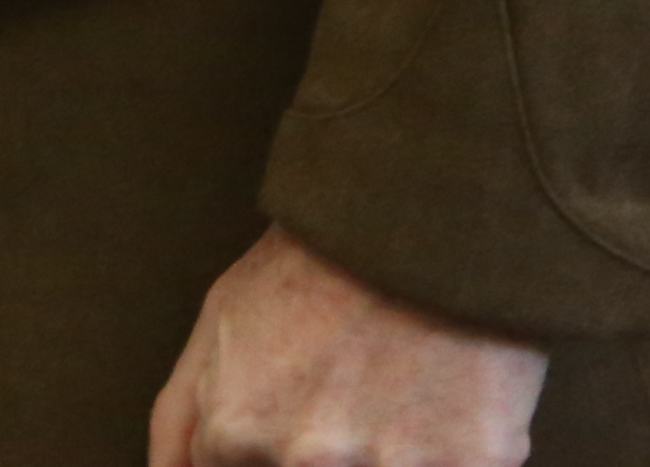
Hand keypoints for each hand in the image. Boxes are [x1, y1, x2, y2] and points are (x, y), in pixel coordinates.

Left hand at [148, 227, 547, 466]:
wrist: (423, 208)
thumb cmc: (319, 257)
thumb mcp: (218, 319)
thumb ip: (180, 420)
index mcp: (238, 430)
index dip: (267, 442)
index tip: (296, 408)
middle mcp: (306, 460)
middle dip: (325, 445)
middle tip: (349, 384)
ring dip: (390, 446)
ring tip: (397, 386)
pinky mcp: (468, 463)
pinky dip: (452, 446)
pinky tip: (445, 396)